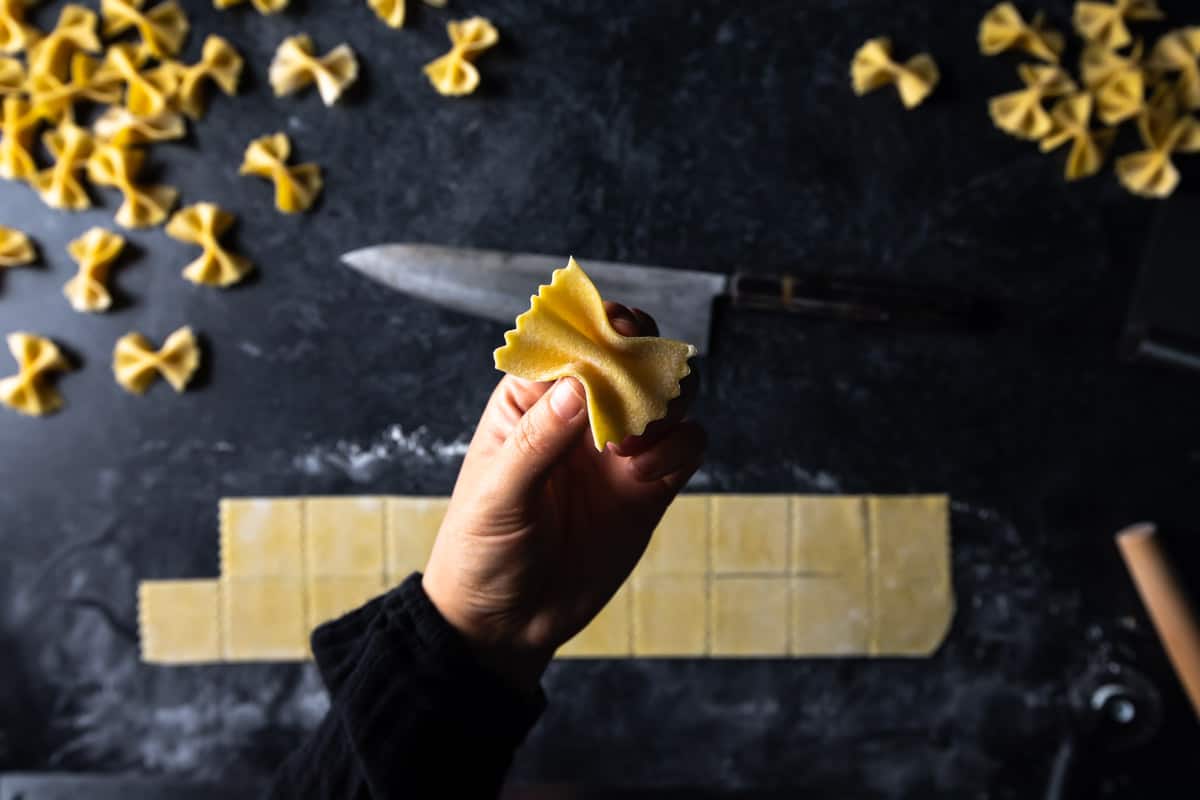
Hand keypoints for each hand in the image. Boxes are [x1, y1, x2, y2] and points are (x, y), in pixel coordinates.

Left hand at [422, 304, 704, 691]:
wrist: (506, 626)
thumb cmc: (482, 552)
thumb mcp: (498, 495)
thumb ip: (539, 440)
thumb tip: (580, 384)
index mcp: (530, 401)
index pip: (572, 342)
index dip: (599, 328)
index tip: (618, 332)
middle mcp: (580, 415)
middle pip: (630, 357)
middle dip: (642, 360)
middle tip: (637, 388)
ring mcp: (618, 450)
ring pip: (667, 395)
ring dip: (663, 404)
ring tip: (629, 446)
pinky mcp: (649, 487)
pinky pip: (686, 446)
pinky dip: (679, 447)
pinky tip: (644, 474)